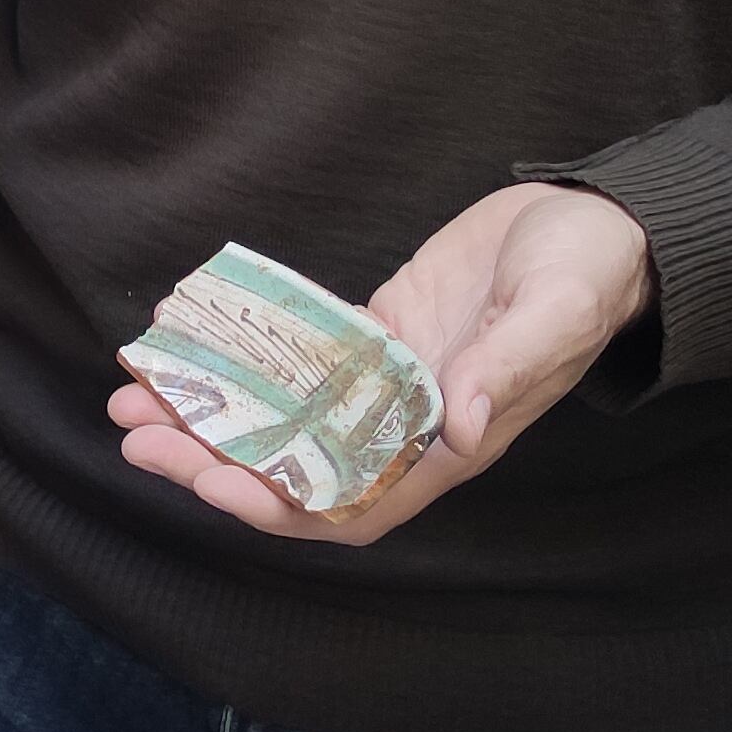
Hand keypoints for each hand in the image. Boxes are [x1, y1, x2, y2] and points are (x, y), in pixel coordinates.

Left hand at [109, 182, 652, 548]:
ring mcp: (385, 383)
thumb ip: (508, 369)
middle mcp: (409, 426)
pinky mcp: (373, 336)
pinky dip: (242, 360)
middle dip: (212, 460)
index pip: (353, 501)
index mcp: (453, 443)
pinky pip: (295, 362)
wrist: (597, 226)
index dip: (281, 505)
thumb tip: (462, 431)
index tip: (211, 483)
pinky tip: (186, 342)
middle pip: (295, 469)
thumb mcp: (555, 310)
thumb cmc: (586, 273)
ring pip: (283, 419)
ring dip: (211, 415)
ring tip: (133, 394)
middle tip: (135, 431)